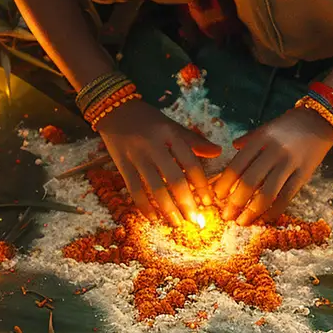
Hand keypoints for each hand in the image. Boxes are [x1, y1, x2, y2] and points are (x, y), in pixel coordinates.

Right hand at [96, 98, 220, 226]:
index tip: (208, 202)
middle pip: (174, 179)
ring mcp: (137, 156)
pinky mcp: (122, 165)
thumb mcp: (171, 125)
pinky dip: (144, 206)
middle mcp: (154, 145)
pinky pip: (134, 190)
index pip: (190, 162)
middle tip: (196, 221)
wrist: (114, 109)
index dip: (201, 184)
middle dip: (187, 203)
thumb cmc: (148, 119)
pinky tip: (153, 219)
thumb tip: (218, 152)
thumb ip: (193, 141)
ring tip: (178, 224)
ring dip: (168, 209)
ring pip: (155, 188)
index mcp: (170, 134)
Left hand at [212, 107, 332, 225]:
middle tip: (226, 215)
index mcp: (261, 138)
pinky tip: (265, 219)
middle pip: (249, 181)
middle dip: (235, 202)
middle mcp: (274, 151)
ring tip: (242, 222)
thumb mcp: (266, 127)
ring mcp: (290, 163)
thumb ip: (249, 139)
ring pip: (267, 193)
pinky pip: (287, 197)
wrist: (320, 120)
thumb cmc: (289, 125)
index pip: (237, 164)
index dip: (225, 183)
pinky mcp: (304, 174)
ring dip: (252, 211)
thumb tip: (231, 148)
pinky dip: (274, 211)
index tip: (217, 196)